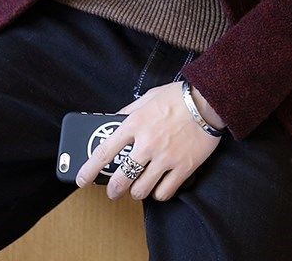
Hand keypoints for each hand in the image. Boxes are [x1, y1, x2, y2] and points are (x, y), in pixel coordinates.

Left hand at [75, 81, 224, 201]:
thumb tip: (114, 121)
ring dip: (136, 192)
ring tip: (139, 187)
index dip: (90, 169)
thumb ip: (130, 111)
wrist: (208, 100)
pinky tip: (159, 187)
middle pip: (121, 179)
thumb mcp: (148, 97)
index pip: (105, 152)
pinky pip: (164, 193)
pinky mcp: (183, 168)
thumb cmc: (178, 96)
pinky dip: (159, 194)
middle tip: (114, 191)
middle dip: (113, 189)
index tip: (82, 179)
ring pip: (141, 190)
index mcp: (135, 124)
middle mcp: (147, 143)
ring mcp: (165, 158)